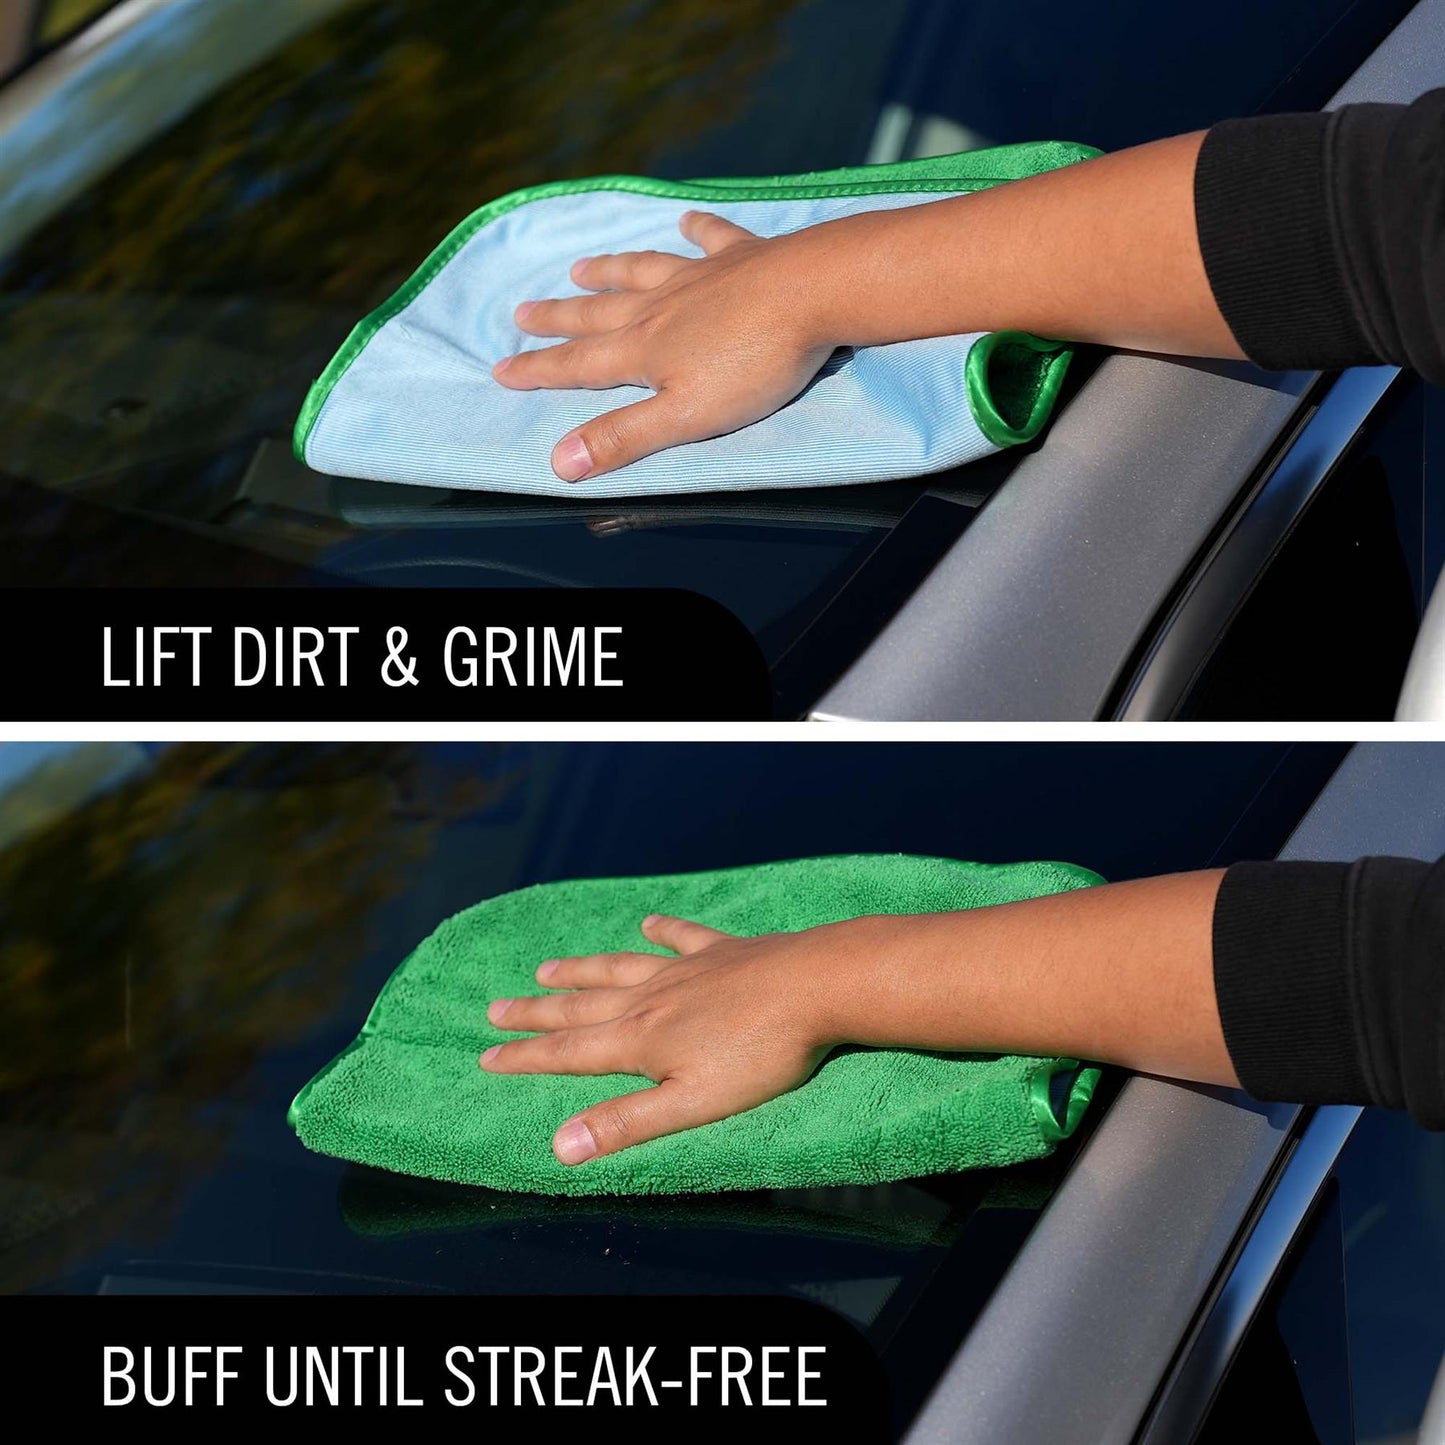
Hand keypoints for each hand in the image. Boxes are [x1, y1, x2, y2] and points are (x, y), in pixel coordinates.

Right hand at [478, 912, 859, 1163]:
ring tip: (547, 968)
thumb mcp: (691, 1104)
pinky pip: (683, 937)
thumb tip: (559, 1145)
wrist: (816, 986)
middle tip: (495, 1009)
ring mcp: (687, 970)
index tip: (487, 1055)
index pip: (569, 1054)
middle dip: (536, 1013)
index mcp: (640, 1041)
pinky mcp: (724, 952)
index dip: (525, 1057)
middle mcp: (652, 999)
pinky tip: (649, 922)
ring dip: (581, 970)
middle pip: (582, 1007)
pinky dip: (663, 930)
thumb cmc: (760, 1054)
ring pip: (620, 968)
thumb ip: (626, 1123)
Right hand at [492, 212, 834, 480]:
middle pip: (599, 314)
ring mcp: (700, 277)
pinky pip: (711, 239)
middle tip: (521, 312)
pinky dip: (696, 230)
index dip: (538, 371)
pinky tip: (686, 220)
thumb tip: (558, 462)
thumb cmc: (753, 365)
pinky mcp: (743, 257)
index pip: (578, 367)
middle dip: (558, 318)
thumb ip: (624, 437)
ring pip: (641, 271)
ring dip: (609, 271)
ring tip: (580, 268)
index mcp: (644, 352)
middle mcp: (660, 307)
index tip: (501, 368)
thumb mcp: (684, 417)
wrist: (815, 293)